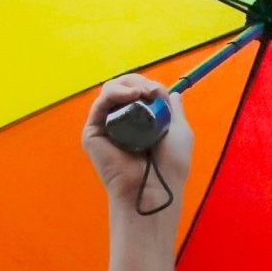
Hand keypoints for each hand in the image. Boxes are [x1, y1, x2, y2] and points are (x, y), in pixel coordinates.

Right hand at [83, 73, 192, 213]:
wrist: (155, 189)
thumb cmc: (170, 166)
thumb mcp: (179, 131)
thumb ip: (173, 109)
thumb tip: (171, 92)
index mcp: (139, 123)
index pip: (138, 93)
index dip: (147, 85)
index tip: (160, 91)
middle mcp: (121, 123)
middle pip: (122, 88)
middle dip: (138, 81)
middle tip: (151, 90)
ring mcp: (106, 127)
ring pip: (110, 91)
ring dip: (127, 84)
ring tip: (142, 93)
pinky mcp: (93, 133)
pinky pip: (100, 104)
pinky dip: (115, 92)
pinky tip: (131, 95)